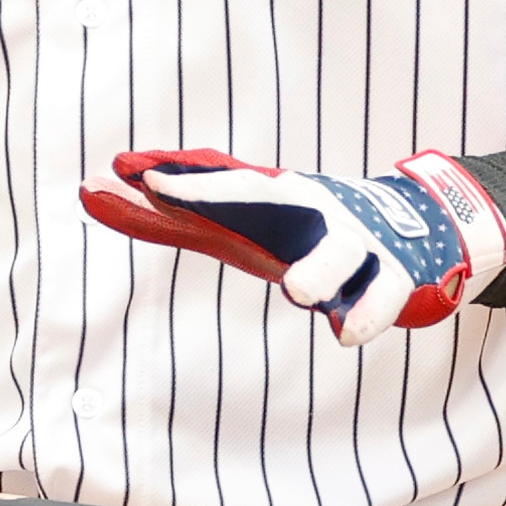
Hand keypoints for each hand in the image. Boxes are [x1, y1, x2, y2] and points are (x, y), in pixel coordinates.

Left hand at [82, 148, 505, 345]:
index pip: (214, 180)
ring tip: (296, 292)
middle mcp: (307, 207)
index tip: (126, 170)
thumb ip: (167, 218)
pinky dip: (366, 315)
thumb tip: (88, 193)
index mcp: (270, 195)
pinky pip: (380, 295)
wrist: (418, 229)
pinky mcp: (392, 275)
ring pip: (335, 251)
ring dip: (317, 268)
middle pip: (263, 192)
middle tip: (155, 188)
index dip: (175, 178)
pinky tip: (343, 335)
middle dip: (216, 192)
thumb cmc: (303, 229)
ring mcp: (352, 241)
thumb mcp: (239, 225)